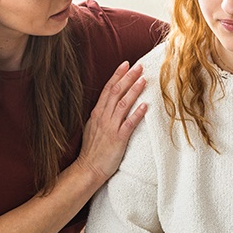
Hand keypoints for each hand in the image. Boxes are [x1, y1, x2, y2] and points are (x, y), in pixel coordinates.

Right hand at [76, 62, 147, 182]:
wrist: (88, 168)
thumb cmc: (92, 150)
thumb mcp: (93, 127)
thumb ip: (101, 114)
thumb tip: (110, 103)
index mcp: (97, 113)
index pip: (107, 89)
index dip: (117, 75)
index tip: (126, 64)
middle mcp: (103, 117)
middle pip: (116, 92)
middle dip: (128, 77)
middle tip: (139, 66)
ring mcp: (110, 127)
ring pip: (122, 104)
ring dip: (133, 90)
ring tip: (144, 79)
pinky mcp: (118, 139)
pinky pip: (128, 124)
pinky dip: (137, 113)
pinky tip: (145, 105)